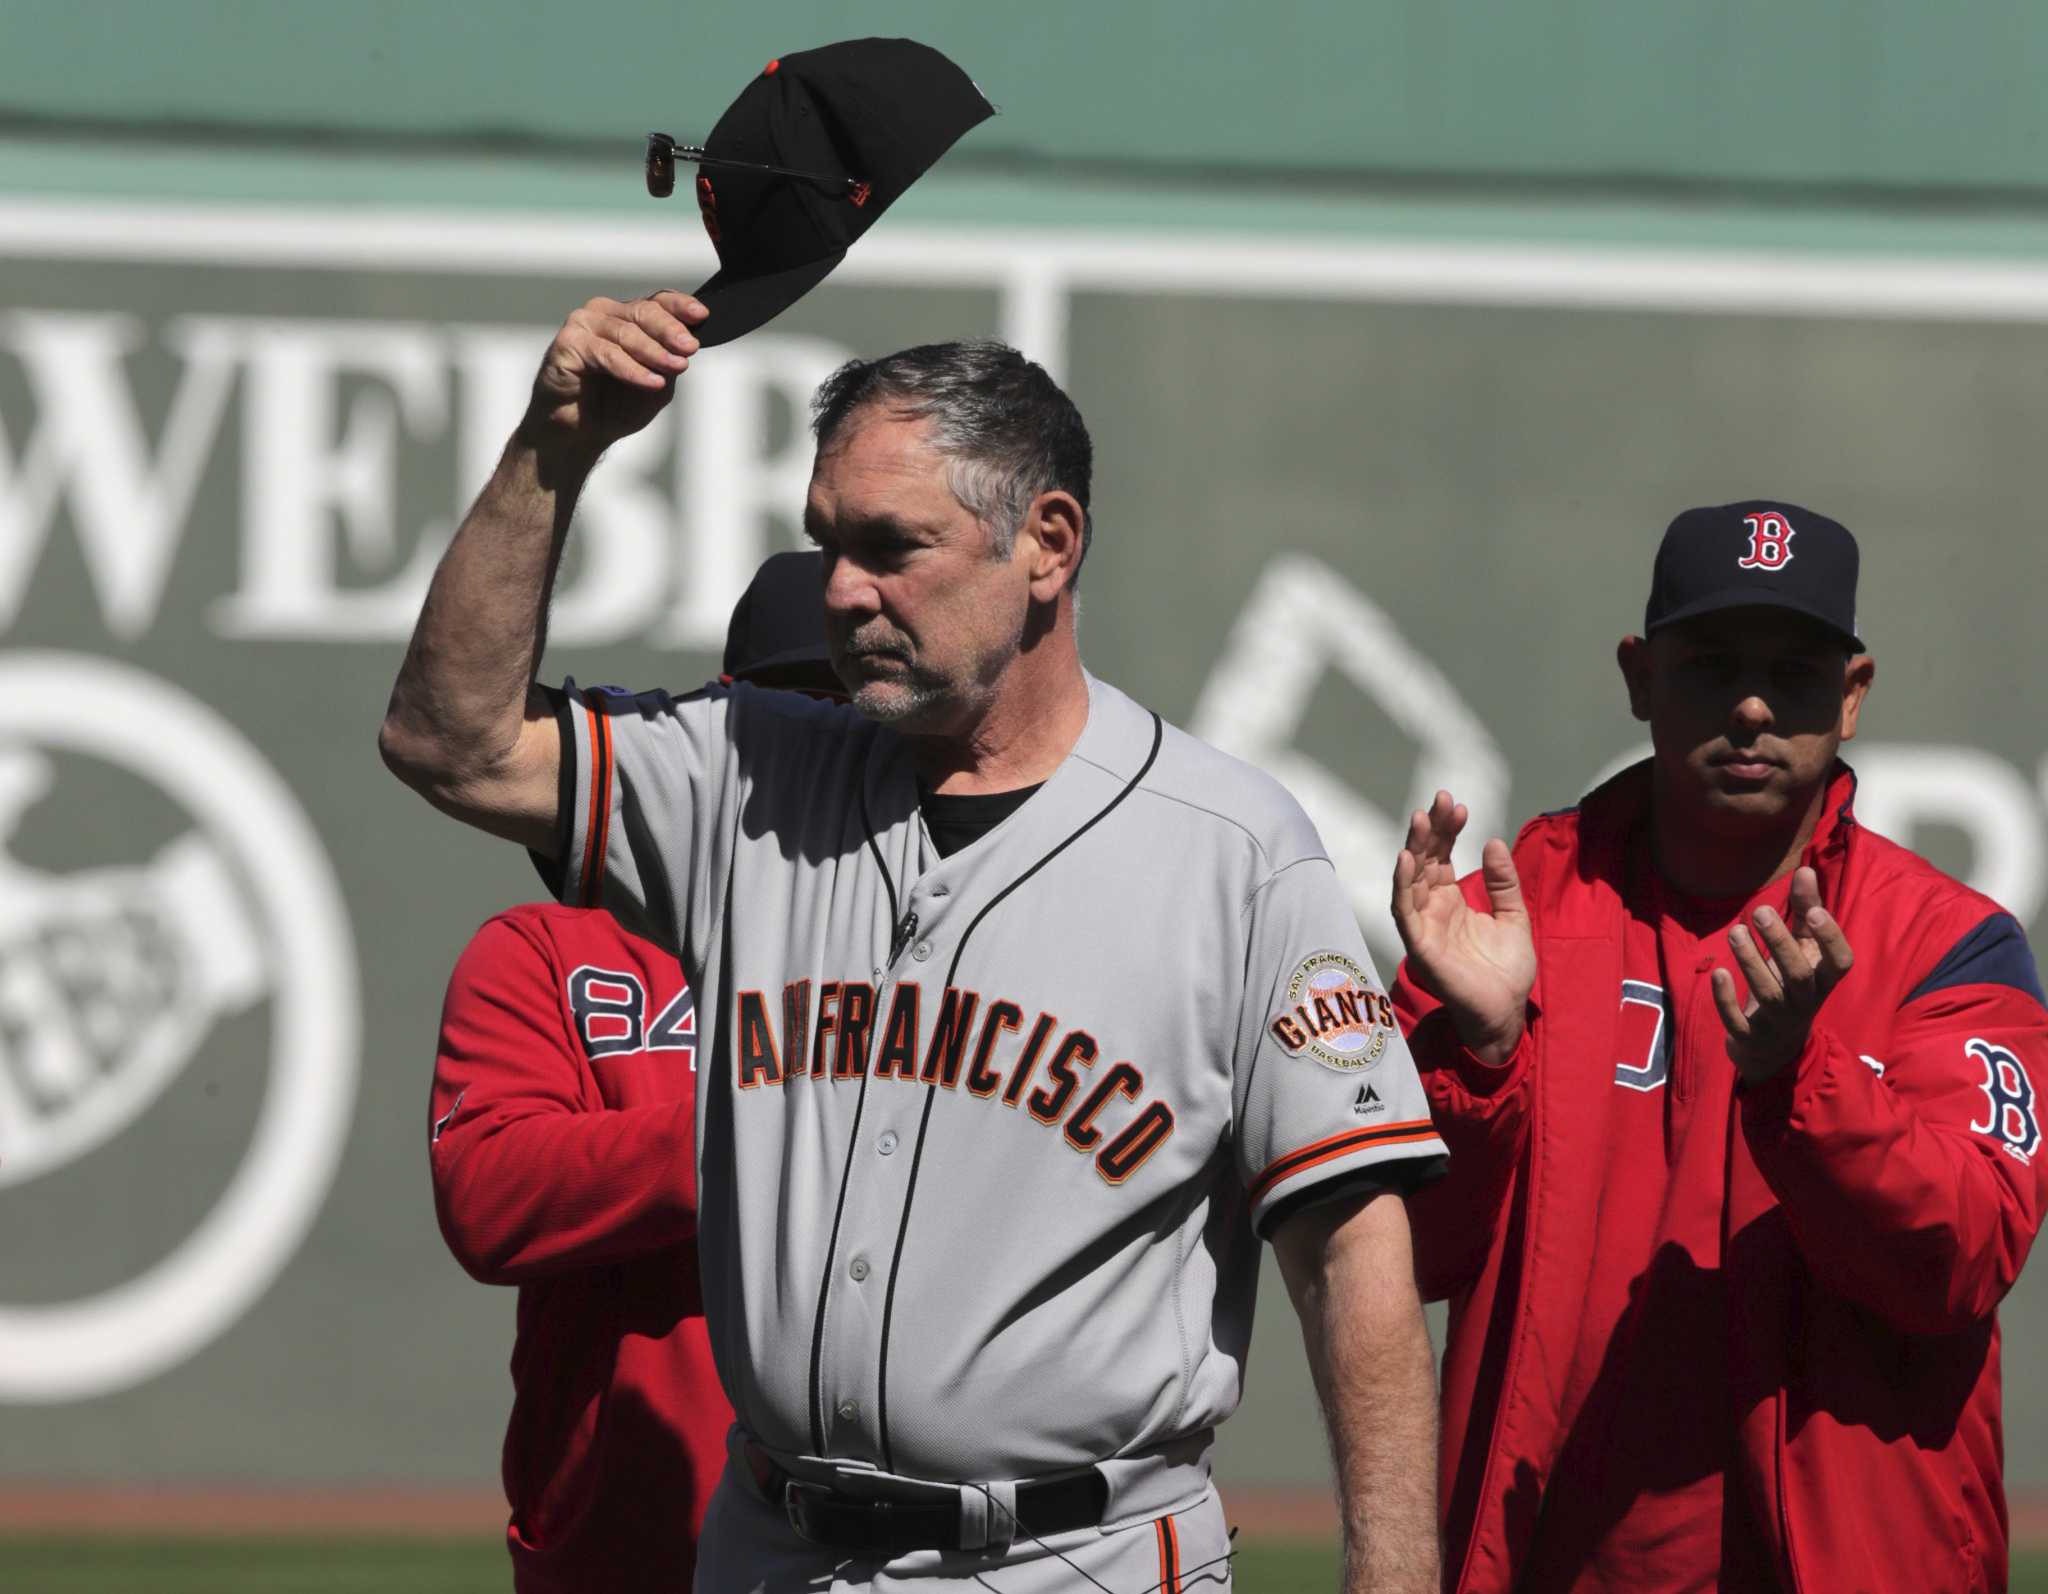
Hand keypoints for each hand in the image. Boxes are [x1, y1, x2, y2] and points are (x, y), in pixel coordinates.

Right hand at [522, 291, 707, 462]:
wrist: (579, 434)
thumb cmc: (613, 407)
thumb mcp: (655, 385)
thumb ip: (669, 364)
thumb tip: (688, 345)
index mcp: (628, 318)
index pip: (657, 302)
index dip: (680, 307)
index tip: (701, 315)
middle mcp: (605, 314)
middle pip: (644, 312)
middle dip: (671, 330)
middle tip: (690, 347)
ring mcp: (584, 325)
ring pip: (626, 332)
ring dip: (655, 351)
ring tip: (676, 366)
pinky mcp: (568, 343)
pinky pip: (606, 353)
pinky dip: (632, 369)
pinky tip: (651, 381)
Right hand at [1391, 790, 1534, 1064]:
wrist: (1506, 1010)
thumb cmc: (1505, 971)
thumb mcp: (1513, 916)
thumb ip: (1503, 883)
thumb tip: (1493, 842)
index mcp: (1452, 900)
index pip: (1442, 856)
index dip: (1447, 830)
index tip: (1458, 806)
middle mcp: (1432, 908)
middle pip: (1424, 860)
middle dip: (1430, 829)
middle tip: (1440, 799)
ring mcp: (1423, 925)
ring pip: (1410, 879)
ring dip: (1413, 848)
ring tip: (1422, 819)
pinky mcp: (1419, 944)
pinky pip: (1405, 911)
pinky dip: (1403, 885)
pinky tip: (1408, 859)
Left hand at [1713, 866, 1854, 1083]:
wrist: (1773, 1047)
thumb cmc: (1790, 985)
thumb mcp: (1801, 951)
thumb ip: (1805, 913)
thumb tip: (1805, 870)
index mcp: (1822, 980)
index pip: (1839, 962)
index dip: (1830, 938)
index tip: (1815, 911)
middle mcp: (1805, 1001)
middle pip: (1798, 974)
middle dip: (1780, 942)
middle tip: (1760, 910)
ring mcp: (1777, 1021)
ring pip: (1767, 993)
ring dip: (1750, 961)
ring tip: (1735, 931)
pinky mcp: (1749, 1036)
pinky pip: (1737, 1020)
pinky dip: (1725, 998)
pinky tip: (1716, 972)